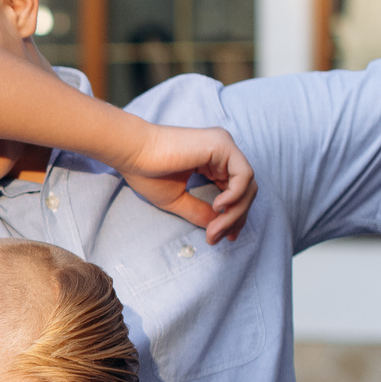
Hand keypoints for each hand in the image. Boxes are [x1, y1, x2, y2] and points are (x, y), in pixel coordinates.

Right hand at [116, 123, 254, 243]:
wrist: (133, 153)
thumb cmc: (148, 172)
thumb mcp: (178, 200)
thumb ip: (200, 212)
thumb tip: (220, 227)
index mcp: (213, 161)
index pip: (236, 190)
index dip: (234, 216)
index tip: (224, 236)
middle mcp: (222, 151)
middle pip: (246, 189)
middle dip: (235, 217)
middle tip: (218, 236)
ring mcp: (224, 146)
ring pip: (247, 185)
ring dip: (234, 212)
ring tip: (214, 227)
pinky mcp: (222, 145)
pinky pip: (243, 175)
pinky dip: (235, 195)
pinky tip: (218, 206)